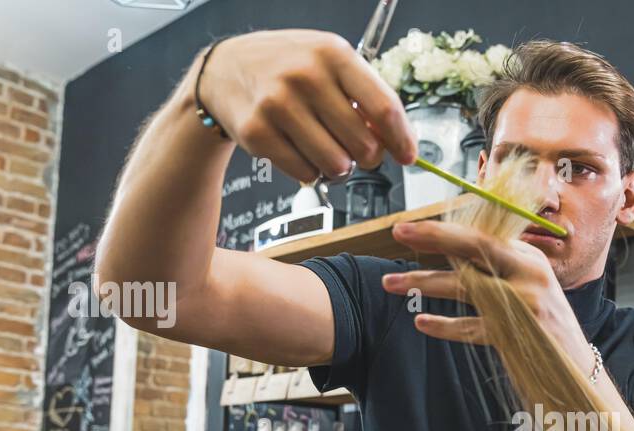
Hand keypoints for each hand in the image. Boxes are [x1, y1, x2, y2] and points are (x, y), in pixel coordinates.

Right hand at [195, 29, 416, 182]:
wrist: (224, 69)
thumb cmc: (287, 67)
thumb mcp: (329, 62)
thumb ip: (365, 95)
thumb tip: (397, 140)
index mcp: (333, 54)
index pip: (384, 107)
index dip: (402, 139)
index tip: (408, 156)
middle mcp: (305, 76)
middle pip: (363, 144)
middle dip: (368, 157)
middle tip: (357, 150)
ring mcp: (278, 104)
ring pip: (336, 165)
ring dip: (339, 167)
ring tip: (327, 149)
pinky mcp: (257, 132)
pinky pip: (305, 174)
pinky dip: (310, 172)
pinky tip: (300, 150)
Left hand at [382, 220, 593, 370]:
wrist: (576, 370)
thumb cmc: (545, 327)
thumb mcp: (530, 287)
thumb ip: (500, 268)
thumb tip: (452, 248)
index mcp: (530, 259)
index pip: (483, 235)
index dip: (445, 228)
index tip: (411, 226)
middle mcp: (528, 275)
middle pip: (475, 247)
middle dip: (435, 237)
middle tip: (399, 231)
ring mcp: (522, 304)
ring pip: (465, 285)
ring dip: (424, 283)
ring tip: (390, 283)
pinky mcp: (514, 334)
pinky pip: (469, 328)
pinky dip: (444, 327)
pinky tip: (421, 322)